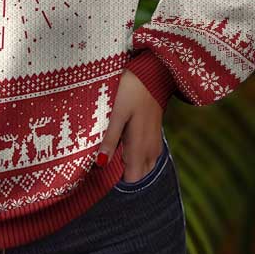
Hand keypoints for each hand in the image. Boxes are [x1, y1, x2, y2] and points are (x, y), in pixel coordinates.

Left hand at [97, 67, 163, 182]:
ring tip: (110, 150)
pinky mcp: (154, 134)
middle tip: (102, 160)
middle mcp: (150, 150)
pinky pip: (145, 154)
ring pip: (142, 165)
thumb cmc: (131, 91)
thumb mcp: (116, 114)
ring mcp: (154, 142)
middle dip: (121, 174)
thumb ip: (110, 140)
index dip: (115, 180)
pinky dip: (134, 154)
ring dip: (128, 164)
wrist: (152, 73)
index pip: (132, 180)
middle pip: (137, 175)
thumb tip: (101, 164)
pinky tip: (122, 142)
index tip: (99, 172)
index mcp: (140, 148)